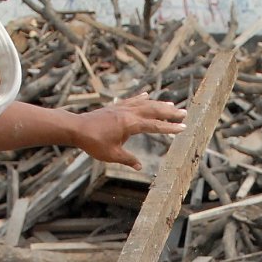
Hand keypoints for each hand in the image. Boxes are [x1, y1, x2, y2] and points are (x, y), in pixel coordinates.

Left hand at [71, 94, 186, 166]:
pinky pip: (131, 100)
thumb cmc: (93, 143)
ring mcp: (121, 108)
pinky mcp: (115, 107)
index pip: (155, 126)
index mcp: (130, 125)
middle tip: (184, 113)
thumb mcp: (112, 155)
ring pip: (145, 104)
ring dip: (159, 104)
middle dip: (170, 112)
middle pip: (154, 110)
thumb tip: (139, 166)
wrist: (76, 128)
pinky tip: (147, 95)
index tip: (183, 128)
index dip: (170, 128)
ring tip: (172, 105)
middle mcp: (128, 113)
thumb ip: (128, 159)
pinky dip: (141, 98)